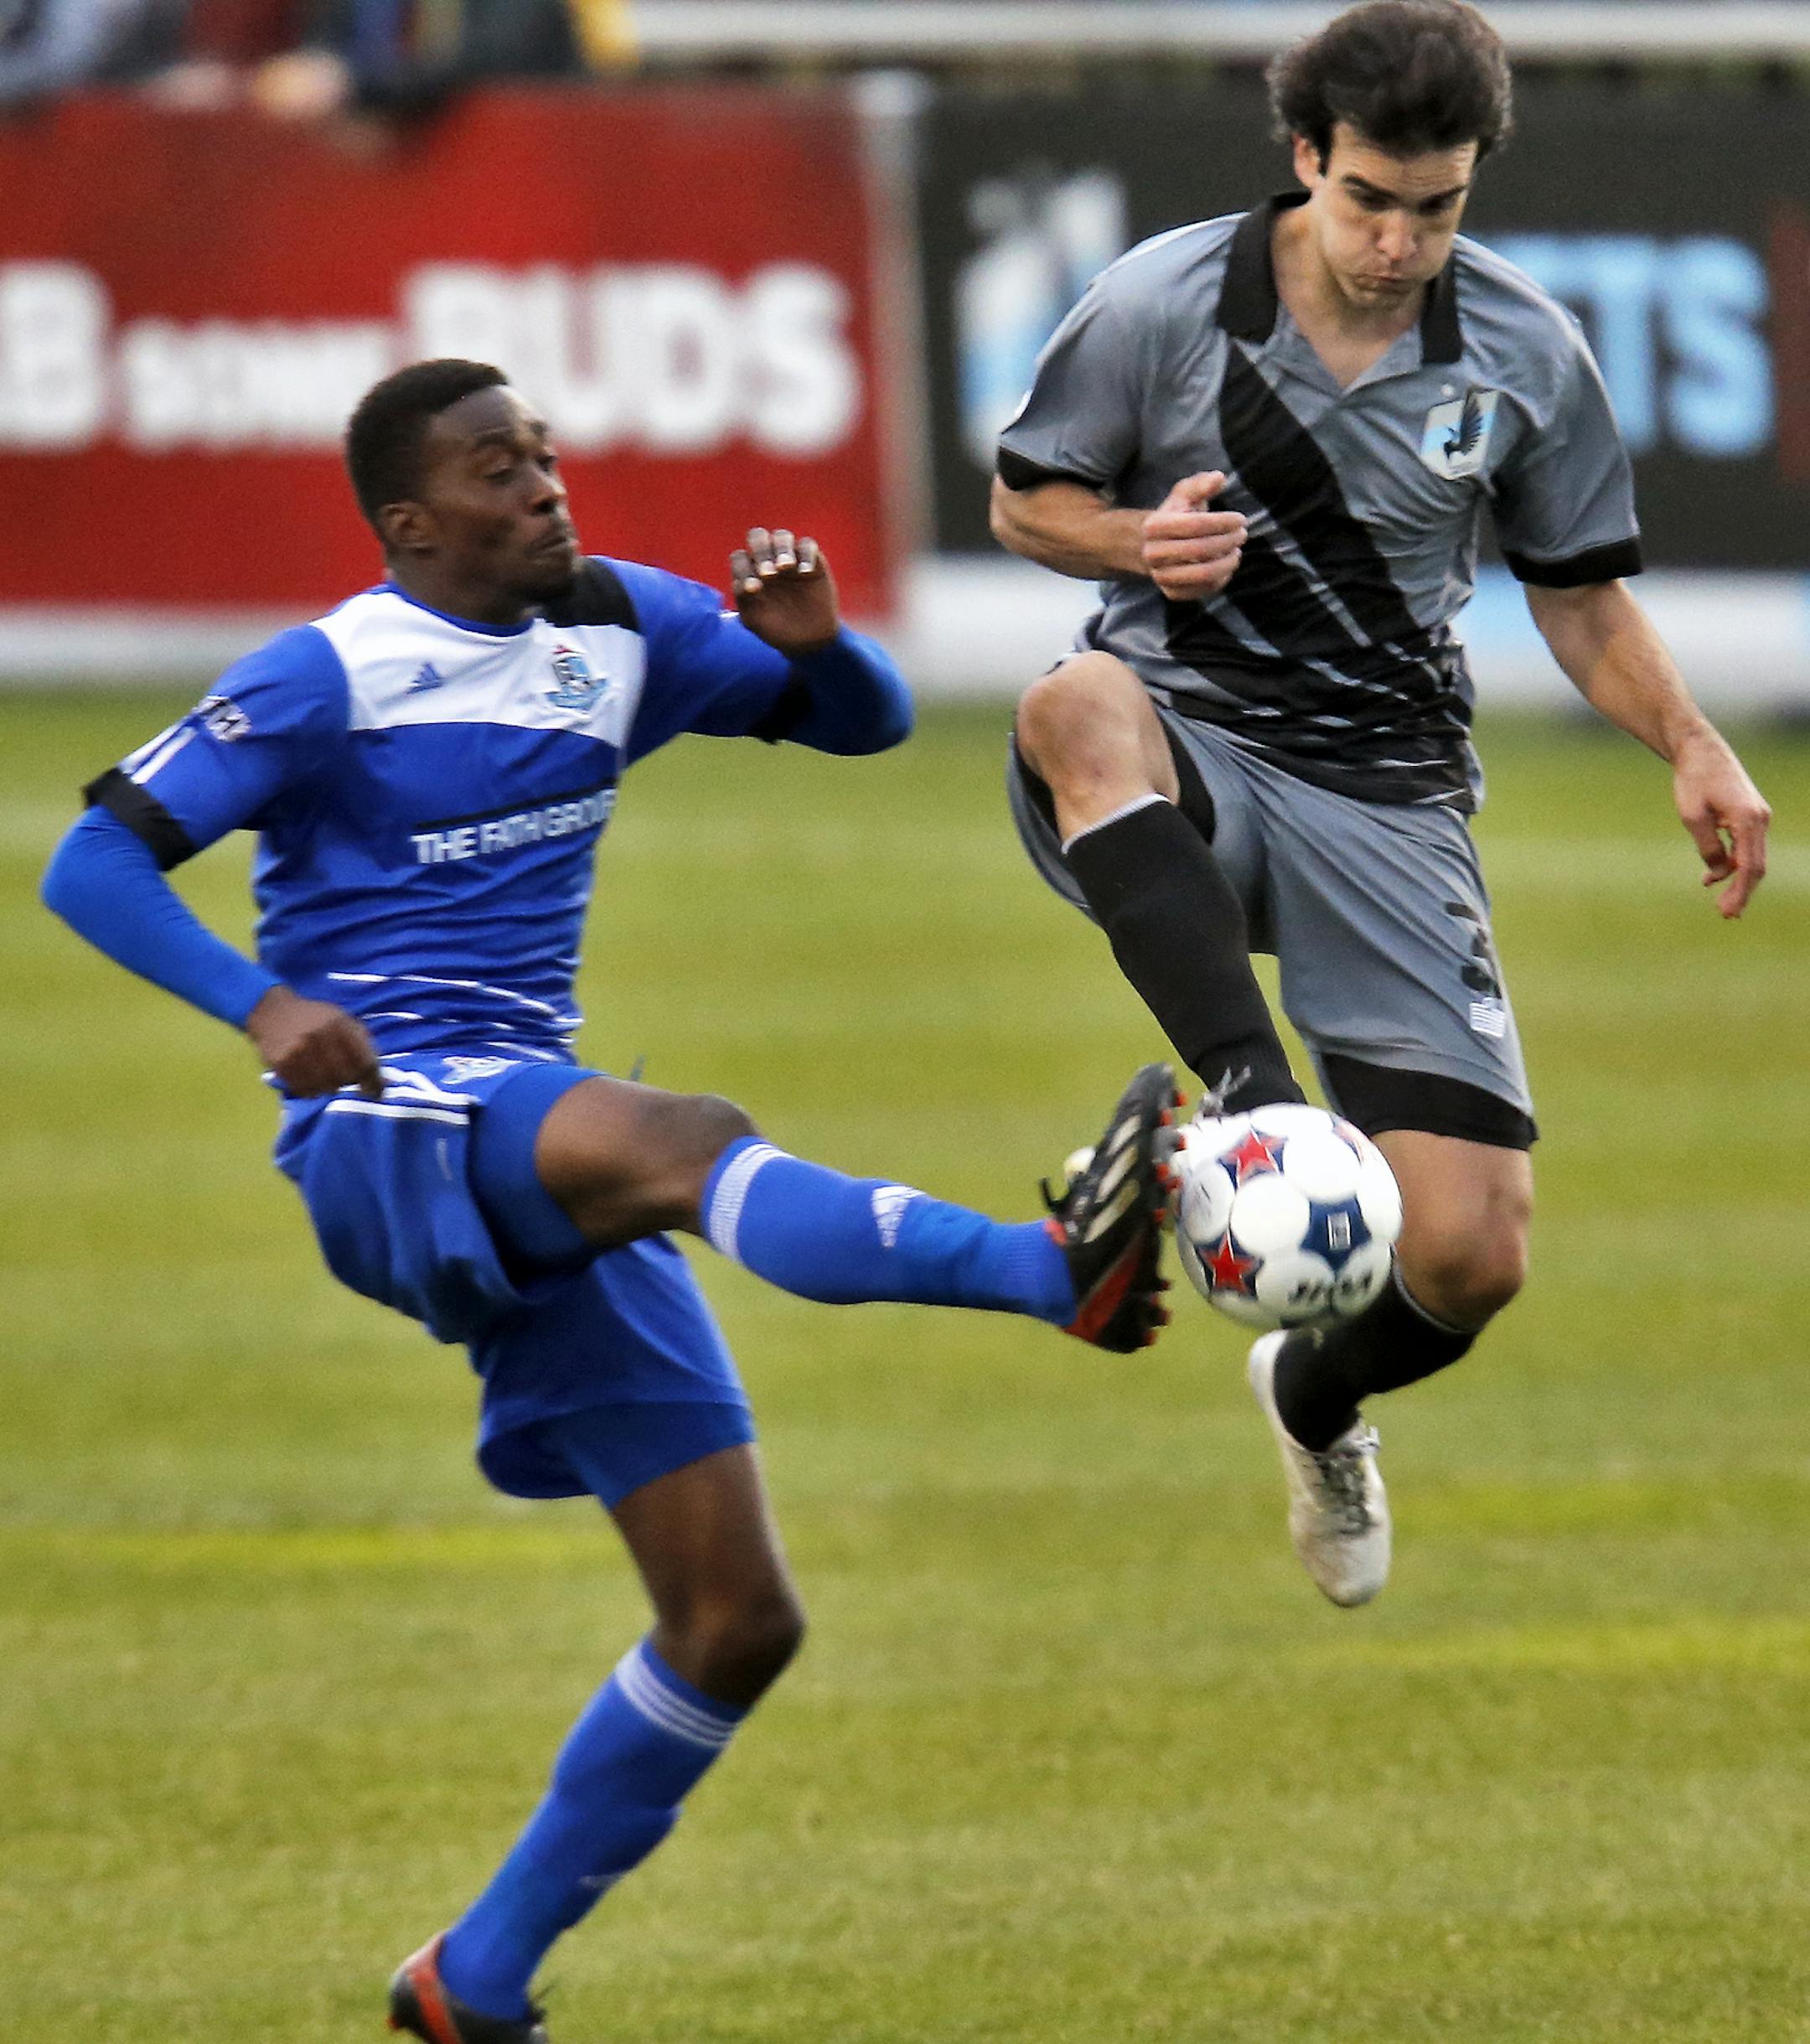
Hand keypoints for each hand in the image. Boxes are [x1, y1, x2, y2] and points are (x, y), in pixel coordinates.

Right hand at [246, 987, 383, 1097]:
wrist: (273, 1012)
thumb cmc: (316, 1019)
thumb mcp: (343, 1021)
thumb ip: (363, 1046)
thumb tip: (381, 1080)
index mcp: (339, 1024)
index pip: (364, 1062)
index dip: (374, 1082)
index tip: (377, 1093)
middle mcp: (319, 1037)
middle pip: (346, 1077)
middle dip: (350, 1082)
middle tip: (347, 1080)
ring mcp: (298, 1051)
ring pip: (326, 1087)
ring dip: (331, 1086)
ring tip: (327, 1076)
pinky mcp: (281, 1064)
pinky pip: (305, 1090)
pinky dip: (312, 1090)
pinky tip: (311, 1078)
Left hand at [731, 529, 839, 655]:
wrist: (808, 639)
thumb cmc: (776, 629)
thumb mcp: (754, 620)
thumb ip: (743, 601)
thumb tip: (744, 583)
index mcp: (749, 571)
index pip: (740, 558)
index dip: (743, 569)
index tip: (754, 590)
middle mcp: (767, 560)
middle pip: (758, 536)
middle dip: (761, 551)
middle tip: (769, 575)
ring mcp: (790, 558)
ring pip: (782, 536)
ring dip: (781, 549)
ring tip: (785, 568)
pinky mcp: (813, 560)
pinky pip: (808, 545)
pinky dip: (806, 555)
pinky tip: (805, 573)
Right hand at [1140, 472, 1247, 599]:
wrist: (1155, 547)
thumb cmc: (1176, 515)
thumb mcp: (1184, 495)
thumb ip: (1200, 484)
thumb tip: (1219, 477)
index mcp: (1153, 526)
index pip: (1196, 525)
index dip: (1223, 522)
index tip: (1241, 519)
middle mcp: (1152, 554)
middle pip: (1200, 550)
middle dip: (1228, 541)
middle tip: (1243, 535)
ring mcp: (1161, 577)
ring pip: (1204, 574)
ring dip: (1228, 562)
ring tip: (1237, 551)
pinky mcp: (1172, 594)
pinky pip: (1205, 589)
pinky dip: (1223, 577)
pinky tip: (1226, 564)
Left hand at [1673, 727, 1769, 918]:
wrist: (1699, 750)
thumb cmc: (1693, 780)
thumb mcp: (1693, 817)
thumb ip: (1708, 847)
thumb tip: (1719, 874)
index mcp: (1749, 819)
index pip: (1750, 866)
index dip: (1740, 893)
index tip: (1727, 912)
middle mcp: (1760, 818)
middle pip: (1756, 866)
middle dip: (1742, 892)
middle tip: (1726, 916)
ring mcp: (1757, 816)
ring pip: (1752, 858)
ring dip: (1738, 881)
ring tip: (1723, 904)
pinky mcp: (1749, 815)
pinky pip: (1746, 846)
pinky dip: (1734, 864)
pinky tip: (1714, 877)